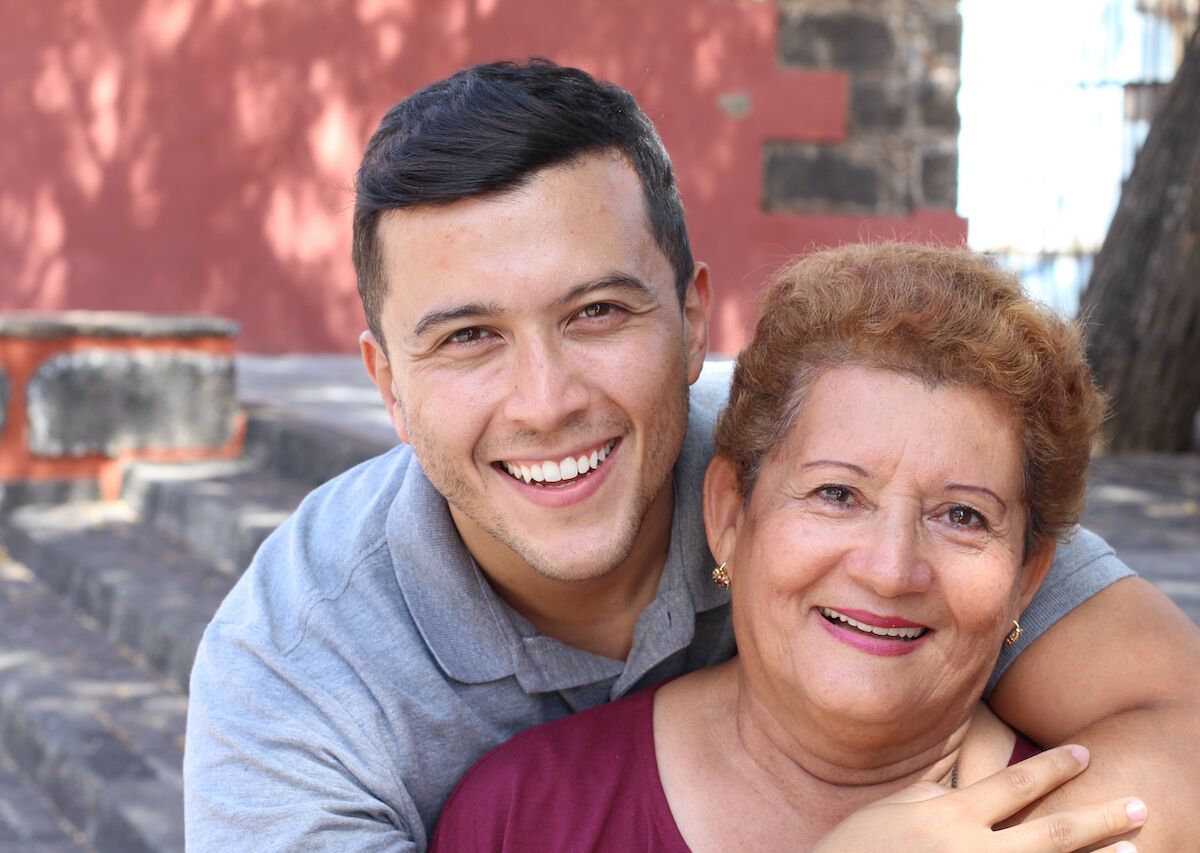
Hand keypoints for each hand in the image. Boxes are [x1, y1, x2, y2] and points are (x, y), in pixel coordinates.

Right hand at [812, 745, 1146, 851]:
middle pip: (1049, 832)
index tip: (1084, 754)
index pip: (1013, 785)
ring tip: (1130, 848)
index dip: (1053, 768)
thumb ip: (930, 794)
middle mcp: (970, 850)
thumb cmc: (852, 850)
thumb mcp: (890, 809)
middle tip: (1138, 807)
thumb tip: (963, 786)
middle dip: (1097, 818)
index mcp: (948, 817)